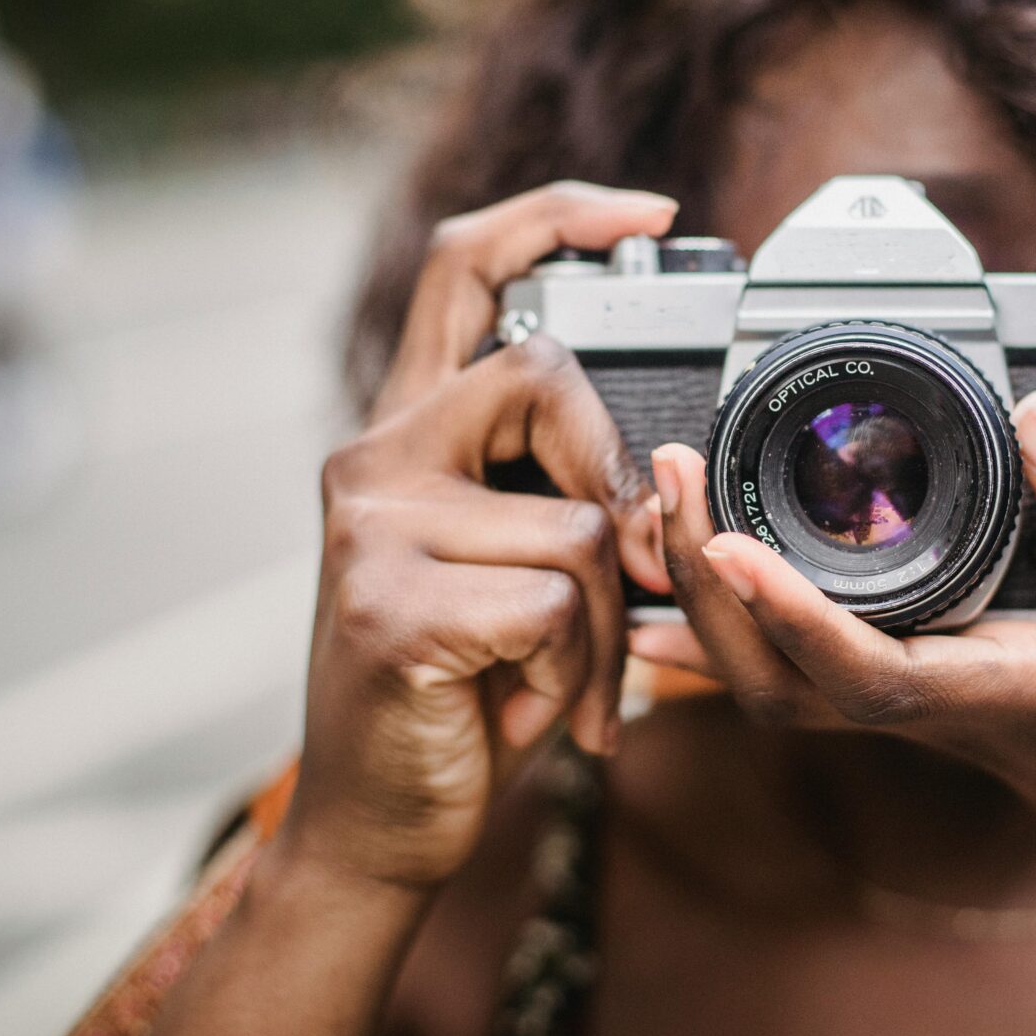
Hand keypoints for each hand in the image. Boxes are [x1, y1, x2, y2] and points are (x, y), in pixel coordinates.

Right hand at [277, 181, 675, 891]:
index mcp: (408, 431)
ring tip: (562, 678)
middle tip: (620, 581)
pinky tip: (530, 710)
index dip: (557, 214)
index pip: (463, 266)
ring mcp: (372, 524)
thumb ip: (565, 493)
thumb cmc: (466, 689)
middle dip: (618, 484)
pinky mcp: (391, 601)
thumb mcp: (517, 568)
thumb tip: (663, 478)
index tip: (648, 211)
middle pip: (546, 376)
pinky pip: (559, 602)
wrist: (379, 823)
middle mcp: (374, 455)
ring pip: (577, 518)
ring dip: (604, 621)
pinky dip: (579, 671)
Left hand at [632, 388, 1035, 923]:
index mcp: (1000, 695)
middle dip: (707, 589)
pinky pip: (800, 668)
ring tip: (672, 492)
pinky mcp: (914, 694)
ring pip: (773, 681)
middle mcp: (935, 707)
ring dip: (706, 599)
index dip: (789, 613)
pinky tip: (693, 575)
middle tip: (676, 469)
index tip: (726, 541)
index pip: (866, 671)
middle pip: (778, 681)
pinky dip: (734, 620)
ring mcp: (914, 708)